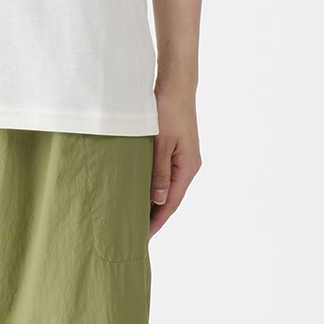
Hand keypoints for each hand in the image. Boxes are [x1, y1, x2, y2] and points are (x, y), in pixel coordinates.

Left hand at [149, 89, 200, 236]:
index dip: (157, 221)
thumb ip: (159, 173)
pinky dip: (154, 187)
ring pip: (167, 188)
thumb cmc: (168, 110)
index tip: (142, 237)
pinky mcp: (177, 150)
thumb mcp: (161, 144)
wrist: (176, 85)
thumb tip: (157, 201)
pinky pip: (166, 175)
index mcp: (187, 167)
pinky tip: (142, 192)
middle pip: (170, 198)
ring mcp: (184, 159)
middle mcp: (189, 166)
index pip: (171, 203)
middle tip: (135, 233)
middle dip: (155, 217)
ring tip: (136, 217)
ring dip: (154, 203)